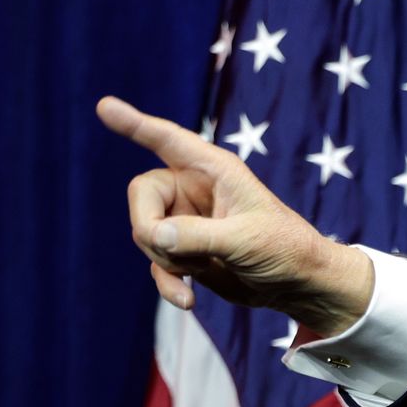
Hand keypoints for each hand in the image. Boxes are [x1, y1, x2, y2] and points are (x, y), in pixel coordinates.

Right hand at [98, 96, 373, 335]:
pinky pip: (157, 263)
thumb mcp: (246, 241)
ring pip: (146, 233)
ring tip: (204, 271)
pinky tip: (186, 300)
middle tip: (170, 252)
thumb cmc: (286, 250)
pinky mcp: (186, 252)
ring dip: (167, 260)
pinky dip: (167, 282)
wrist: (301, 285)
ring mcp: (187, 221)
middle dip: (149, 228)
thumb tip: (153, 234)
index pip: (167, 140)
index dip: (135, 124)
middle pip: (142, 195)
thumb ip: (198, 236)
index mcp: (214, 170)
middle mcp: (194, 189)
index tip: (105, 106)